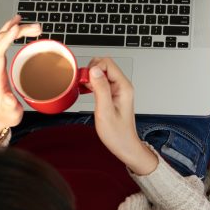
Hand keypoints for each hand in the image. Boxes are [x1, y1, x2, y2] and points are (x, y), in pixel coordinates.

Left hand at [0, 15, 41, 141]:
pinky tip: (18, 27)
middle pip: (1, 40)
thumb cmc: (3, 113)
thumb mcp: (9, 112)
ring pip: (2, 39)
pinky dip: (11, 32)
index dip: (7, 38)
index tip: (17, 28)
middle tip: (36, 27)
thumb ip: (9, 105)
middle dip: (17, 30)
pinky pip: (3, 42)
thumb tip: (9, 97)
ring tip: (29, 23)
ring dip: (14, 28)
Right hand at [86, 57, 157, 175]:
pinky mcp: (113, 94)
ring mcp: (118, 89)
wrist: (125, 146)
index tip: (86, 81)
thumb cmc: (117, 134)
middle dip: (91, 71)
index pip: (107, 63)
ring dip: (91, 77)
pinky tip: (88, 92)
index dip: (93, 69)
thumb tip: (94, 70)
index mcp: (123, 87)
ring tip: (85, 89)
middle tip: (84, 85)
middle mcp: (122, 85)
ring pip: (101, 72)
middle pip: (104, 65)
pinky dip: (92, 84)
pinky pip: (101, 81)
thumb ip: (100, 89)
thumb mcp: (105, 112)